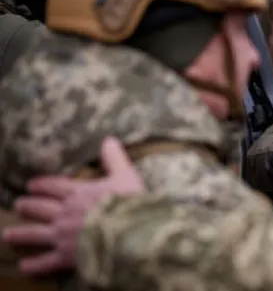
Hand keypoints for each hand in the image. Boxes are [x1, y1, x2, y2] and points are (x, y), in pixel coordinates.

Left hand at [1, 137, 145, 275]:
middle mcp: (65, 213)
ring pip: (36, 233)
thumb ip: (114, 159)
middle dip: (29, 206)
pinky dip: (34, 264)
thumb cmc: (128, 202)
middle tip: (18, 204)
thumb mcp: (125, 175)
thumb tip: (108, 139)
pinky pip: (45, 261)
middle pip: (42, 208)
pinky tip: (24, 266)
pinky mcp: (65, 255)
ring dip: (21, 233)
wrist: (126, 231)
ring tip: (8, 234)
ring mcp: (62, 235)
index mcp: (79, 193)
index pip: (56, 186)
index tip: (32, 184)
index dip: (43, 184)